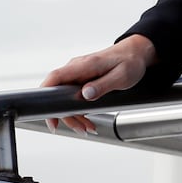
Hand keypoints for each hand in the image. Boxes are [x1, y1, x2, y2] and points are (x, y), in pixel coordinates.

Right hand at [39, 34, 156, 134]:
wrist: (136, 53)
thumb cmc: (130, 61)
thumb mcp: (121, 75)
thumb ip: (103, 85)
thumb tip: (85, 94)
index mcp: (84, 65)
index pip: (55, 78)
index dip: (46, 96)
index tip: (49, 116)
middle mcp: (77, 68)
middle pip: (59, 94)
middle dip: (67, 115)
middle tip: (80, 129)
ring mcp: (78, 74)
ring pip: (66, 98)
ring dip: (75, 115)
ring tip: (88, 128)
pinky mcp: (82, 80)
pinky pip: (74, 97)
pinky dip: (80, 110)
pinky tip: (88, 120)